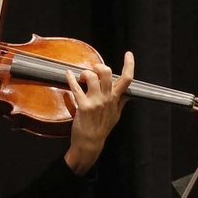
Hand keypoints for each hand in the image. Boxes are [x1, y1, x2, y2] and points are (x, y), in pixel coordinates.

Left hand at [64, 52, 132, 174]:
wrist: (90, 143)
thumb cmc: (102, 129)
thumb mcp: (116, 115)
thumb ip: (121, 102)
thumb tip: (128, 94)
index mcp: (115, 99)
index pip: (127, 79)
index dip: (129, 64)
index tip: (128, 54)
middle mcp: (106, 98)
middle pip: (106, 72)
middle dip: (99, 66)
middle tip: (93, 70)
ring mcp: (95, 102)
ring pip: (92, 77)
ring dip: (85, 73)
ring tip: (82, 78)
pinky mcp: (83, 106)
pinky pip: (76, 88)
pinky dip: (70, 79)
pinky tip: (68, 74)